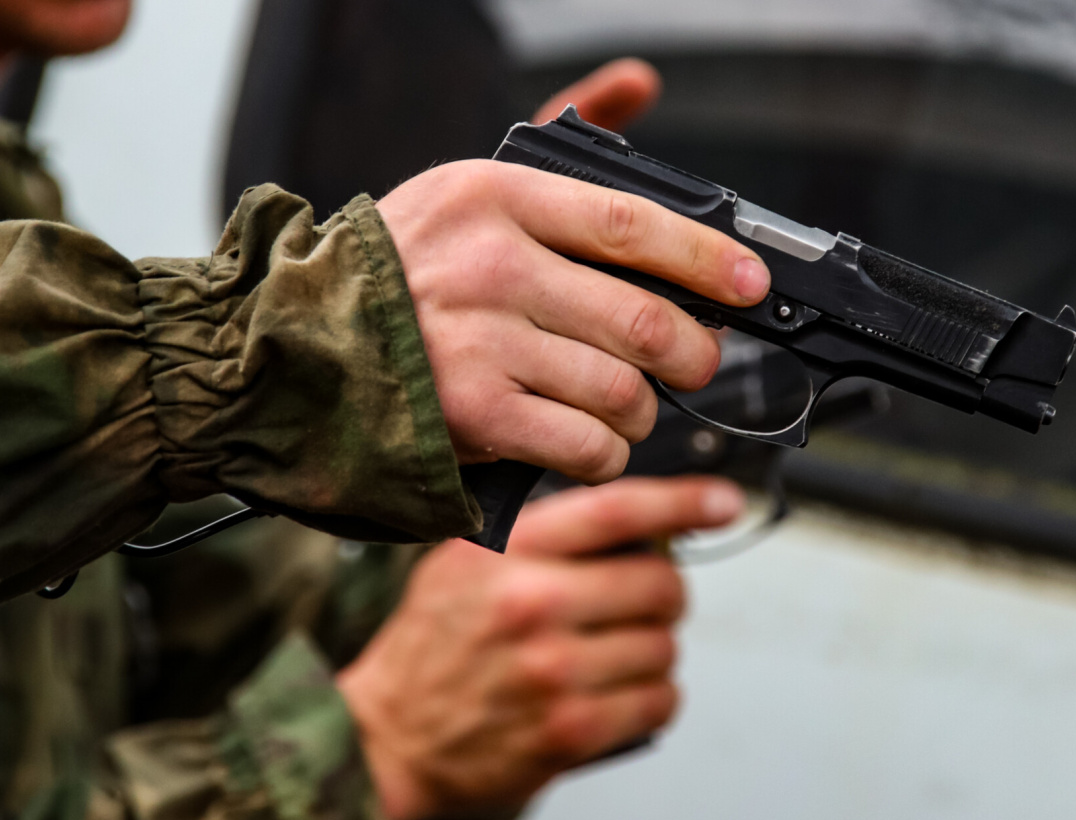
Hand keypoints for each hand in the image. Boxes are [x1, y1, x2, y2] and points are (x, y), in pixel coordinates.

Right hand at [336, 476, 745, 819]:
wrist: (391, 732)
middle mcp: (533, 604)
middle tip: (639, 603)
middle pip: (660, 583)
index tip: (722, 502)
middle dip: (663, 592)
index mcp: (508, 551)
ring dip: (653, 650)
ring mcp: (553, 671)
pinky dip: (652, 696)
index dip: (684, 501)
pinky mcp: (569, 731)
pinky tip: (618, 692)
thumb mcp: (470, 560)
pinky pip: (660, 700)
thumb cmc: (436, 642)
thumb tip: (646, 521)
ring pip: (665, 646)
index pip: (618, 510)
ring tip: (612, 654)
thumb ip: (547, 534)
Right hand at [376, 64, 768, 483]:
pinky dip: (605, 452)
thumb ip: (561, 146)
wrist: (296, 346)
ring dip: (643, 410)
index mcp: (497, 196)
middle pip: (644, 320)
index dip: (707, 259)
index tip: (750, 282)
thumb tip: (638, 82)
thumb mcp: (469, 190)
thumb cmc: (400, 273)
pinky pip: (585, 444)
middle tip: (694, 362)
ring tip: (627, 406)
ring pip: (623, 390)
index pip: (631, 222)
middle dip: (693, 354)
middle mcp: (492, 265)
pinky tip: (590, 441)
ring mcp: (481, 343)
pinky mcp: (474, 415)